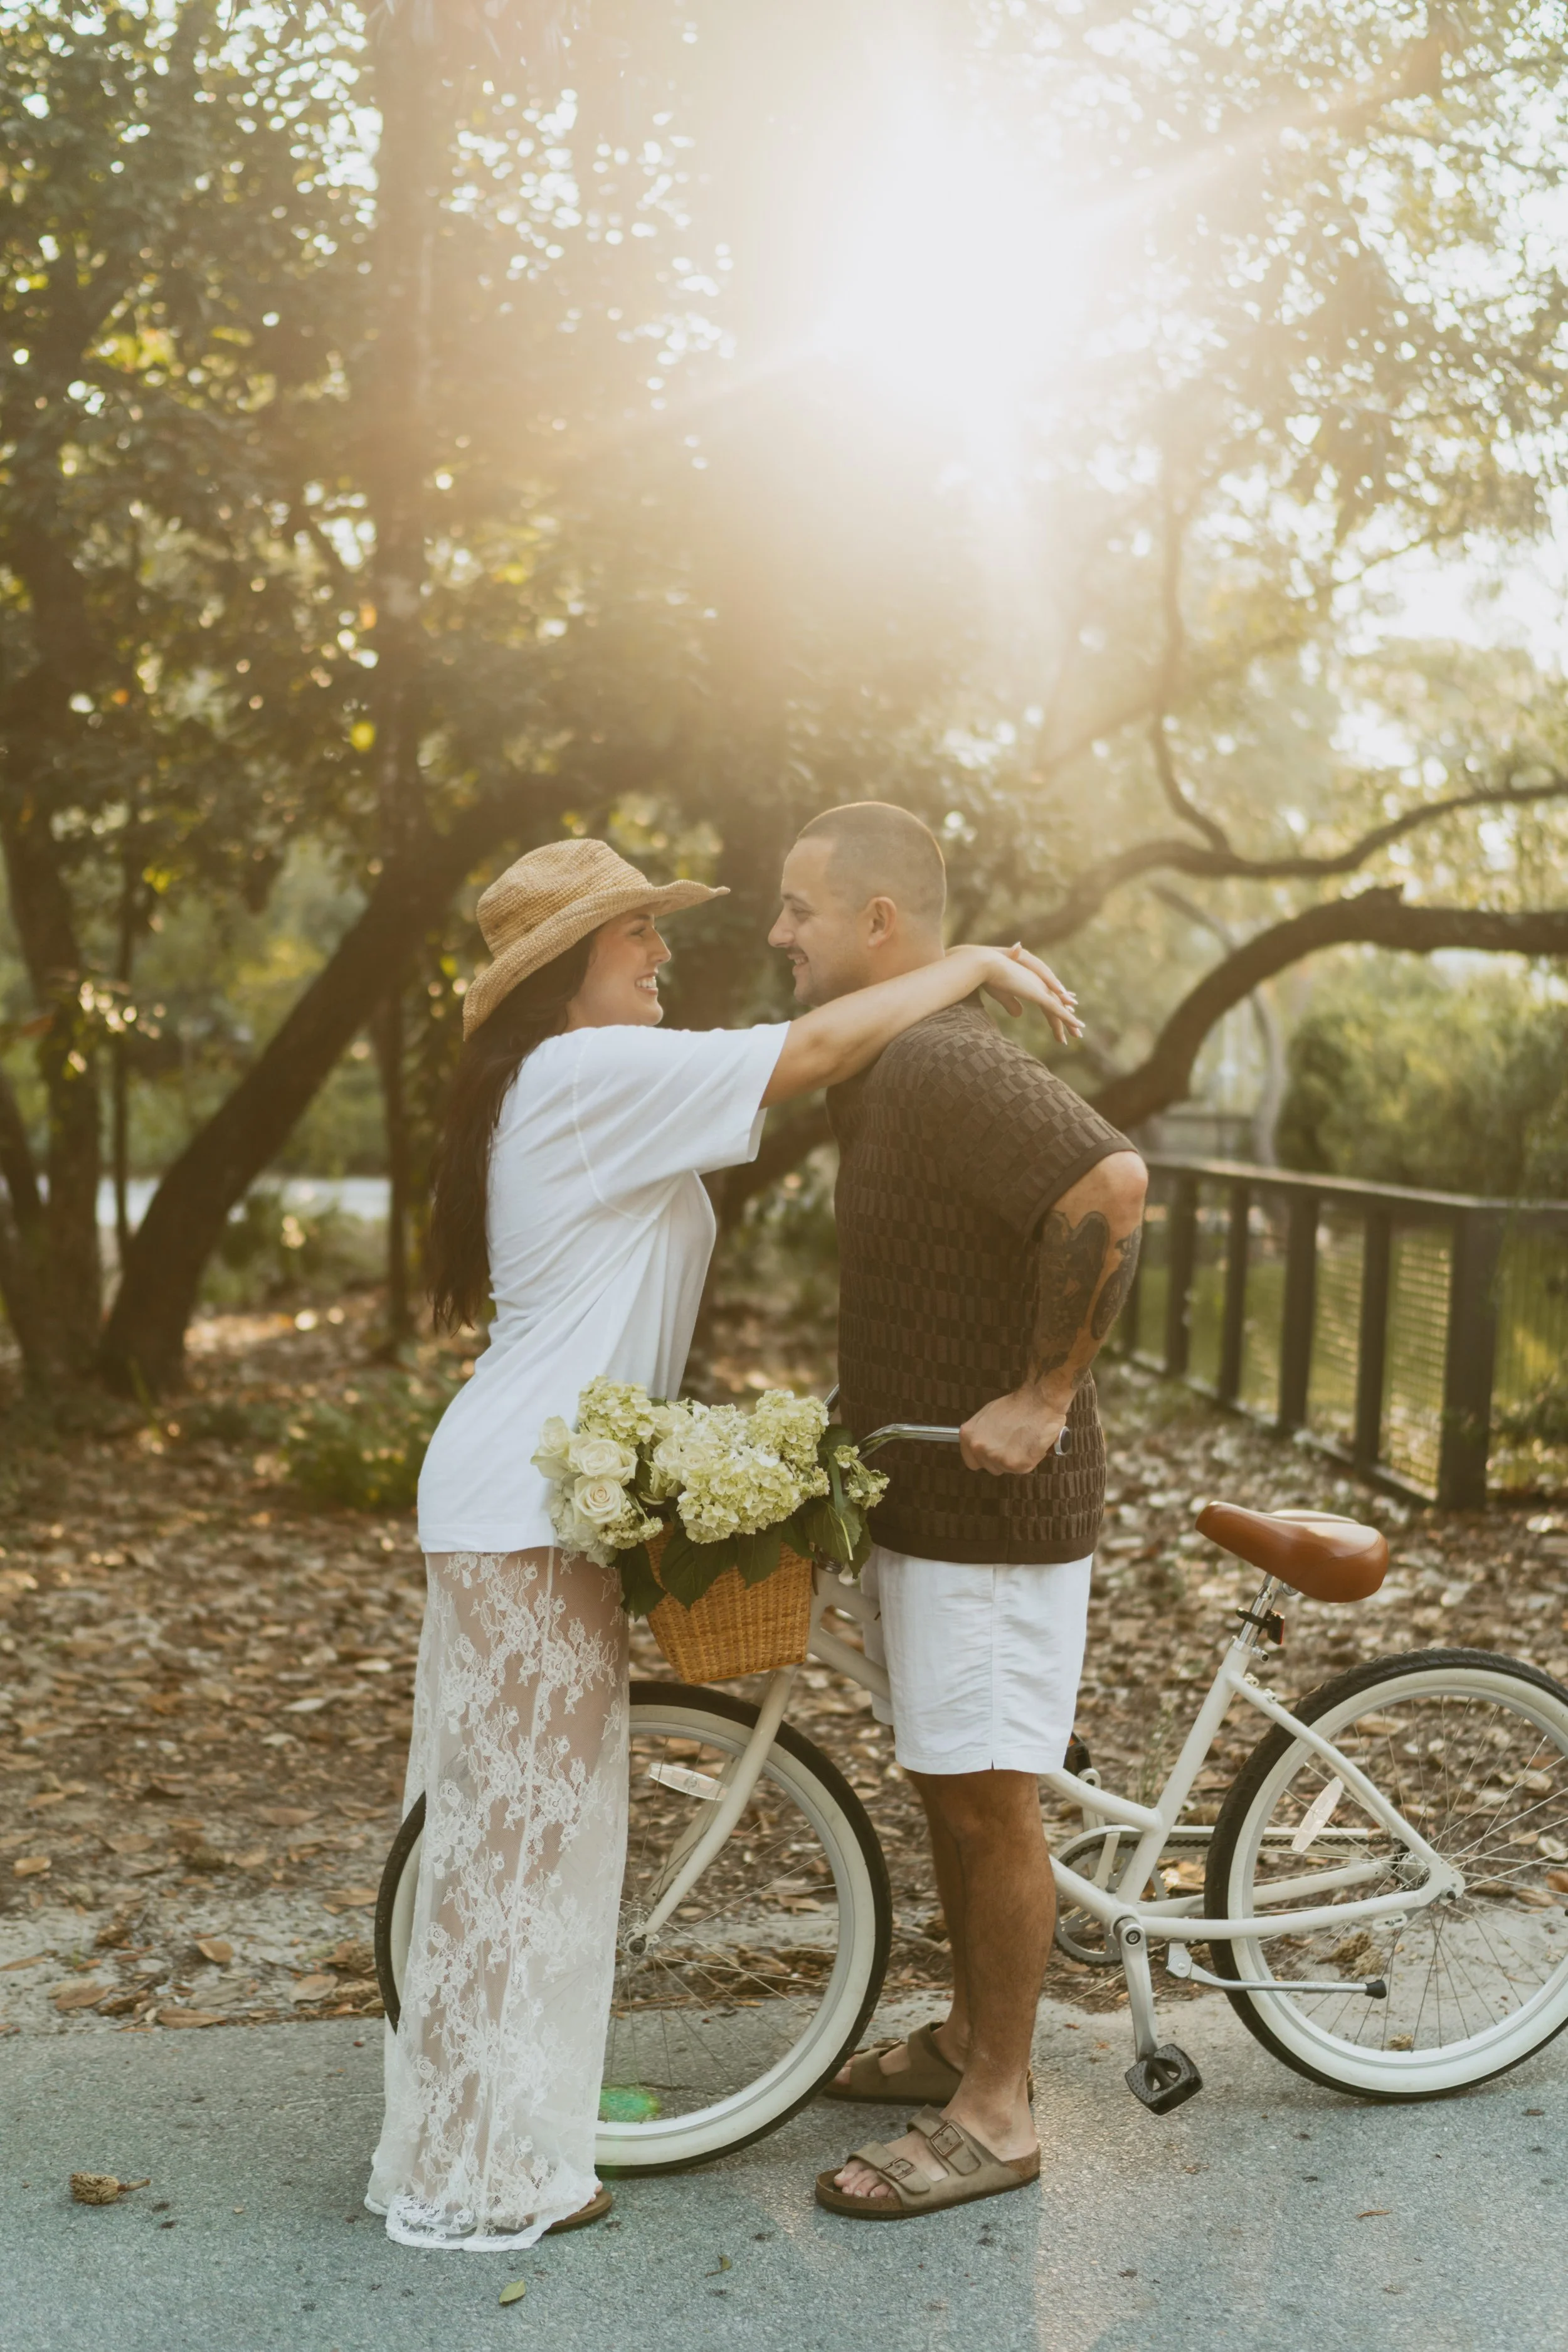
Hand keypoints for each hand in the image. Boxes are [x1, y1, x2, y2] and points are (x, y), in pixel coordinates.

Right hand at [956, 946, 1083, 1043]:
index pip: (1048, 998)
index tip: (1065, 1017)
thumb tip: (1019, 1014)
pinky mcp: (1039, 994)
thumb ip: (1012, 1004)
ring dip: (1069, 1023)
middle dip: (1066, 1019)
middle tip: (1076, 1032)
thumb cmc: (990, 977)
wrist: (987, 965)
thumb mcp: (1002, 994)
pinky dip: (1067, 1018)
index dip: (1057, 1009)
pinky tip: (1076, 1025)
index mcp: (1031, 983)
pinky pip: (1056, 1009)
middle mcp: (1039, 984)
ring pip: (1059, 1009)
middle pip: (1057, 1004)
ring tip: (1077, 1035)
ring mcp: (1041, 988)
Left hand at [959, 1385, 1068, 1474]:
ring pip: (1006, 1469)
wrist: (1038, 1402)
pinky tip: (1031, 1445)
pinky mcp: (1016, 1465)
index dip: (984, 1458)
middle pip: (989, 1467)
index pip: (971, 1461)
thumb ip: (980, 1434)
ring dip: (1015, 1460)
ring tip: (1023, 1441)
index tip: (993, 1454)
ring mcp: (997, 1458)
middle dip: (1001, 1459)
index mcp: (969, 1435)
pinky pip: (1022, 1469)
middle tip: (1013, 1443)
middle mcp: (979, 1448)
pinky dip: (1029, 1460)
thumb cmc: (1017, 1406)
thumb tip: (982, 1444)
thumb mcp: (987, 1416)